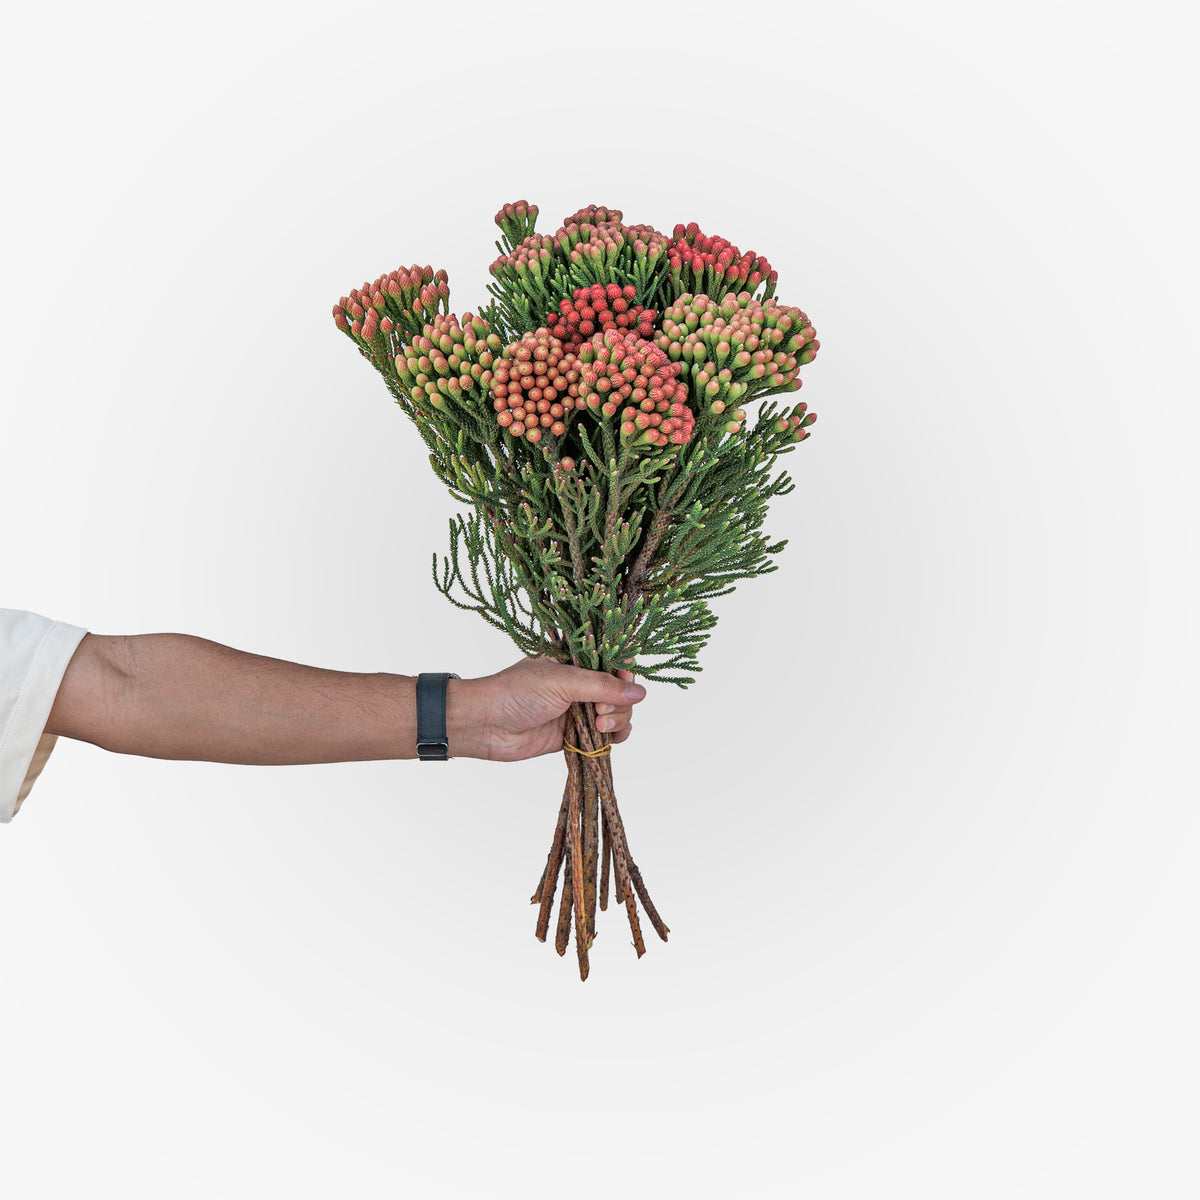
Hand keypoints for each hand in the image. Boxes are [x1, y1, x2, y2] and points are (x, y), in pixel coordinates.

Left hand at [455, 657, 646, 762]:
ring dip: (618, 719)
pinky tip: (606, 736)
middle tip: (600, 709)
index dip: (624, 672)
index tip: (625, 681)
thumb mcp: (563, 681)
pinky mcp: (576, 734)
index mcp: (575, 659)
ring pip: (618, 713)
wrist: (486, 726)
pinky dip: (614, 736)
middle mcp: (580, 682)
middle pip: (620, 690)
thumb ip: (602, 686)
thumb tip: (640, 693)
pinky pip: (607, 735)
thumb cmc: (517, 692)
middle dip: (619, 701)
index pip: (612, 661)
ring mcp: (579, 708)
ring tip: (598, 724)